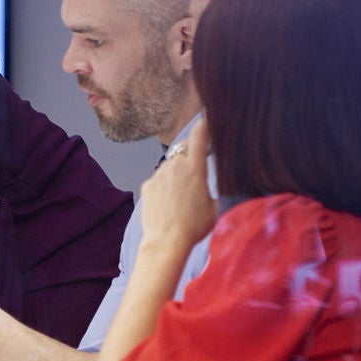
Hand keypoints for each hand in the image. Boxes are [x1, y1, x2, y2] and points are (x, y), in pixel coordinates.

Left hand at [139, 120, 217, 253]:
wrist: (166, 241)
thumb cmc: (195, 226)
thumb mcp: (214, 206)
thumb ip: (210, 188)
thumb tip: (207, 184)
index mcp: (196, 168)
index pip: (199, 136)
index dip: (203, 125)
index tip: (205, 118)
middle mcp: (175, 166)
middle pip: (183, 152)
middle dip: (189, 157)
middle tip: (194, 176)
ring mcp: (159, 174)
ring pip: (169, 166)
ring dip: (175, 174)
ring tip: (180, 198)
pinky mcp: (147, 185)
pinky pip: (158, 180)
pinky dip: (163, 186)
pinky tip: (167, 204)